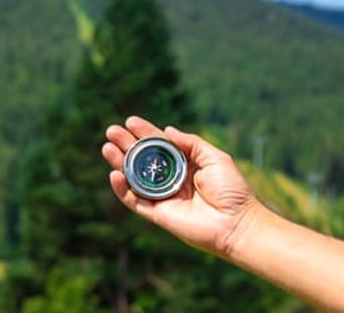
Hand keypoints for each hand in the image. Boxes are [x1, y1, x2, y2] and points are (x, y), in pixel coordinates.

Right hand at [100, 116, 263, 255]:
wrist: (237, 223)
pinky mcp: (157, 214)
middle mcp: (171, 180)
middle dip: (126, 145)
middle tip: (111, 131)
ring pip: (134, 179)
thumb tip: (167, 130)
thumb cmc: (232, 190)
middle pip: (142, 160)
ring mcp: (163, 197)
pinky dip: (122, 189)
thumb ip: (191, 143)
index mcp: (185, 165)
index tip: (130, 121)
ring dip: (119, 163)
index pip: (160, 146)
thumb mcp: (215, 158)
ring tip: (107, 148)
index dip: (145, 133)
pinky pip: (134, 201)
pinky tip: (115, 175)